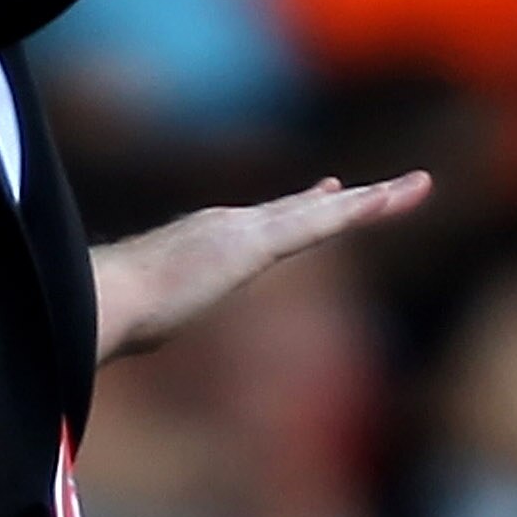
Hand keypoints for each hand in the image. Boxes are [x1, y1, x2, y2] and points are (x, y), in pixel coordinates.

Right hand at [92, 172, 430, 362]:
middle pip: (307, 211)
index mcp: (211, 244)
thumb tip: (130, 328)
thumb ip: (150, 314)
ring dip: (374, 202)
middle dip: (355, 201)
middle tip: (399, 187)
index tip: (333, 188)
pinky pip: (317, 226)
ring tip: (416, 187)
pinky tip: (387, 200)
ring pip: (324, 215)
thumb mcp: (145, 315)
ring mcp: (244, 232)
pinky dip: (356, 212)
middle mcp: (233, 228)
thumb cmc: (109, 313)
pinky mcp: (253, 246)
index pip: (271, 222)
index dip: (307, 204)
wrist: (100, 300)